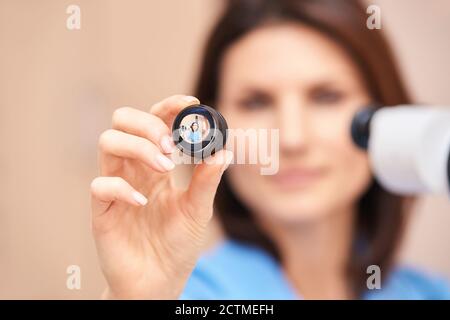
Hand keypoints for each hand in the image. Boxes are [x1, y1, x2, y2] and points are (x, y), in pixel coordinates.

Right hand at [90, 95, 232, 298]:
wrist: (159, 280)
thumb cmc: (178, 243)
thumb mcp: (199, 210)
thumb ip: (207, 181)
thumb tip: (223, 150)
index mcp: (157, 164)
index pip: (156, 121)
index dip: (169, 106)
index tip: (190, 103)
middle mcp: (134, 168)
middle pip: (124, 122)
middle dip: (147, 123)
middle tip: (171, 145)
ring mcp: (117, 186)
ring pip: (108, 142)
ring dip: (138, 147)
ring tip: (164, 168)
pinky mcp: (102, 209)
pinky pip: (101, 184)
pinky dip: (122, 188)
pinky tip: (143, 203)